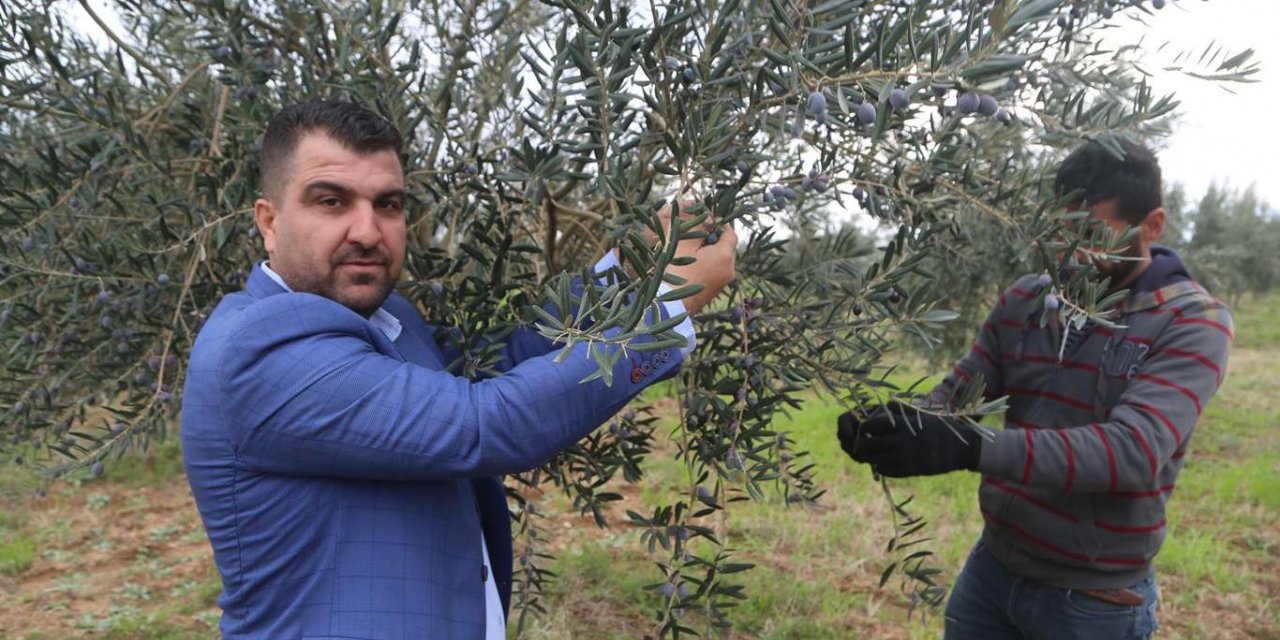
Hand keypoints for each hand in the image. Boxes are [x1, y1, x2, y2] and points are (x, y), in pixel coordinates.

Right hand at [655, 200, 736, 315]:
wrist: (667, 307)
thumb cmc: (676, 270)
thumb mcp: (684, 243)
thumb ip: (697, 226)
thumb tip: (706, 216)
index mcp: (725, 256)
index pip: (730, 233)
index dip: (719, 224)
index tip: (705, 220)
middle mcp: (729, 271)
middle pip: (725, 247)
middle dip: (711, 239)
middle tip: (693, 235)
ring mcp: (722, 284)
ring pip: (718, 261)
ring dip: (706, 253)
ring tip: (688, 250)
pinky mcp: (713, 294)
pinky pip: (713, 273)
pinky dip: (705, 266)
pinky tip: (688, 266)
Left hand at [836, 403, 981, 477]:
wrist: (959, 447)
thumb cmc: (936, 426)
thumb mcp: (917, 413)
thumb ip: (895, 410)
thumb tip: (872, 411)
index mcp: (902, 424)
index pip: (869, 425)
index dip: (861, 428)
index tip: (862, 429)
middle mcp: (901, 441)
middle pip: (867, 445)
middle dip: (859, 445)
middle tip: (860, 444)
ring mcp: (905, 457)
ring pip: (873, 460)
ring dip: (868, 457)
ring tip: (870, 453)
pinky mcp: (910, 471)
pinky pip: (885, 471)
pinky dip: (880, 467)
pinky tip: (883, 462)